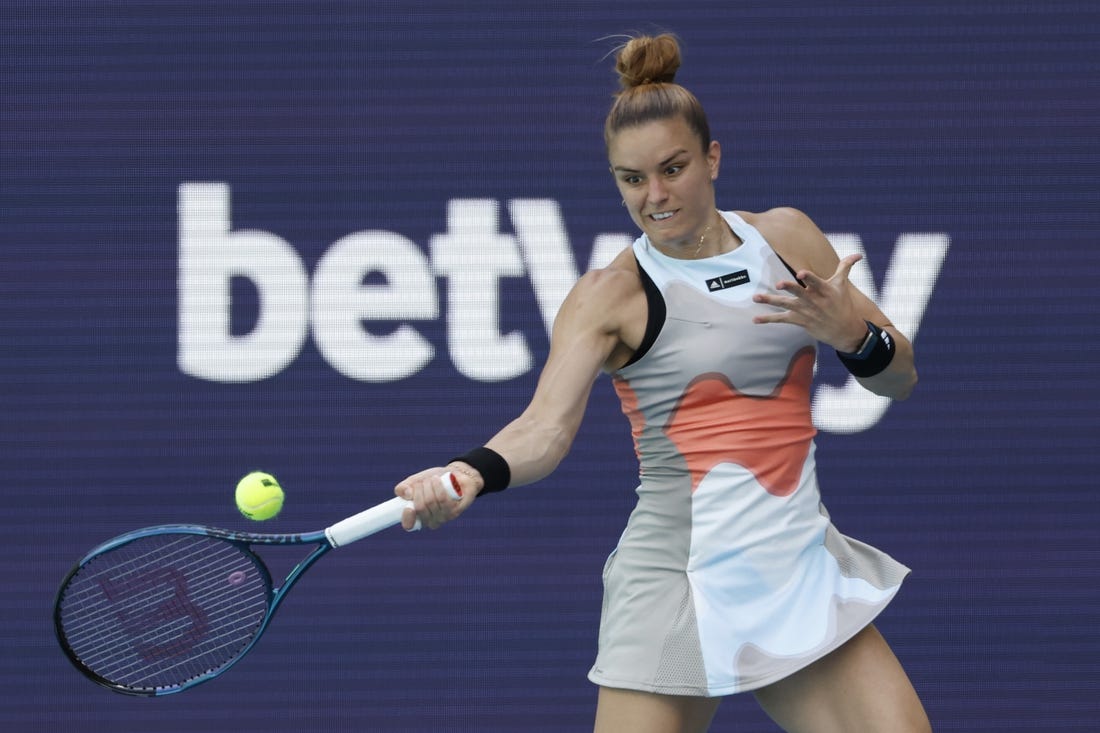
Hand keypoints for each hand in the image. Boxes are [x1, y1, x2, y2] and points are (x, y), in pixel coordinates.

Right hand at [395, 468, 476, 529]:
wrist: (456, 475)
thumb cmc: (433, 481)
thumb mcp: (415, 482)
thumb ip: (403, 488)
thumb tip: (406, 494)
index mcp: (417, 517)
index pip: (409, 525)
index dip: (407, 517)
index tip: (408, 506)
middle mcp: (430, 521)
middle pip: (420, 507)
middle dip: (419, 489)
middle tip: (423, 482)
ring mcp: (443, 517)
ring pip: (431, 501)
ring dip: (429, 486)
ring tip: (432, 479)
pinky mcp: (454, 511)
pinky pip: (443, 499)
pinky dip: (438, 486)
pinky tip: (438, 480)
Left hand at [752, 253, 868, 351]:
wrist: (845, 331)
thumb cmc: (843, 304)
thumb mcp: (843, 285)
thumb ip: (845, 267)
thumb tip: (859, 254)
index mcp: (825, 290)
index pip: (816, 282)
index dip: (809, 277)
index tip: (801, 273)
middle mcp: (814, 301)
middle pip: (799, 293)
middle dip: (790, 288)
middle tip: (779, 284)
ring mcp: (805, 311)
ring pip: (786, 304)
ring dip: (770, 301)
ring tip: (756, 297)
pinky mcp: (799, 321)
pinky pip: (782, 319)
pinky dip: (768, 319)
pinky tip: (755, 319)